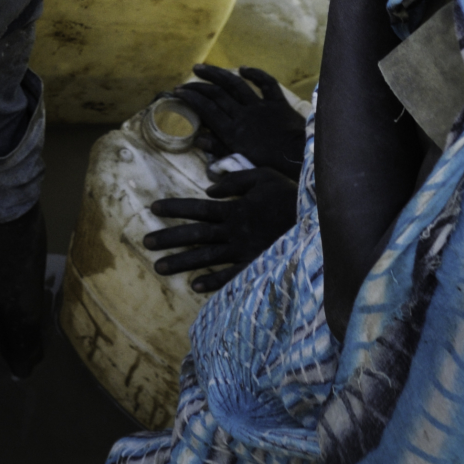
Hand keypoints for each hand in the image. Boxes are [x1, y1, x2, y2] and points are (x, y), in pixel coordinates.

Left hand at [142, 166, 298, 291]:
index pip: (197, 208)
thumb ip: (235, 180)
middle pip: (195, 235)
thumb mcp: (263, 177)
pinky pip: (232, 276)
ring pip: (206, 257)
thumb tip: (208, 189)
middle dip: (169, 238)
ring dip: (181, 262)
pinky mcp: (256, 265)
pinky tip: (195, 287)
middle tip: (145, 242)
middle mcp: (234, 231)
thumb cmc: (290, 196)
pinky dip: (214, 282)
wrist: (318, 223)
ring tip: (158, 268)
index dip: (174, 207)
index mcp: (234, 209)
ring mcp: (244, 250)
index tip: (153, 208)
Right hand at [170, 66, 305, 173]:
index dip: (191, 99)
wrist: (299, 158)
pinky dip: (255, 74)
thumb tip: (198, 140)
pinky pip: (266, 84)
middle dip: (198, 86)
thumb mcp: (240, 161)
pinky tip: (243, 69)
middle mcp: (243, 115)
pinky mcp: (277, 103)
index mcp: (233, 131)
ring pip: (235, 84)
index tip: (178, 92)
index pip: (206, 109)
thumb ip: (219, 149)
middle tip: (185, 81)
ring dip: (217, 74)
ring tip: (202, 68)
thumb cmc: (269, 165)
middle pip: (216, 95)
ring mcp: (260, 106)